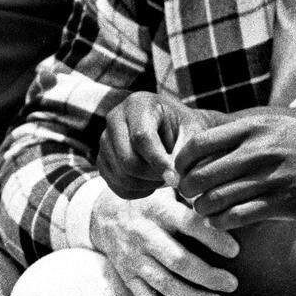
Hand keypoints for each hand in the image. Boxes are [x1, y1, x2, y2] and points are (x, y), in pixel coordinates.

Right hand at [90, 186, 239, 295]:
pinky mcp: (127, 276)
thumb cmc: (148, 200)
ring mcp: (133, 258)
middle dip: (207, 276)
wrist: (104, 214)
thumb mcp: (165, 187)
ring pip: (164, 284)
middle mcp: (143, 235)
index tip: (235, 251)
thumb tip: (218, 194)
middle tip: (231, 284)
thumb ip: (190, 191)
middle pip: (178, 261)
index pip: (189, 224)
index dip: (213, 237)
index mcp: (158, 210)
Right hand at [97, 90, 222, 199]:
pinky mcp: (102, 160)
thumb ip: (185, 150)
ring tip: (165, 176)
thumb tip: (174, 177)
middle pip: (127, 160)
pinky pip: (117, 186)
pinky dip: (139, 191)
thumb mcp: (192, 130)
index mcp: (138, 104)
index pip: (141, 137)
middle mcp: (114, 119)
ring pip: (122, 176)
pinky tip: (153, 182)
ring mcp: (104, 141)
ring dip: (148, 184)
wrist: (172, 128)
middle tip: (173, 177)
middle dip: (153, 175)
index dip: (158, 161)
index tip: (174, 178)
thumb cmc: (184, 127)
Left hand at [175, 113, 295, 228]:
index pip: (198, 144)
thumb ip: (243, 134)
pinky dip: (221, 223)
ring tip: (206, 210)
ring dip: (202, 209)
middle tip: (191, 196)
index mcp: (254, 128)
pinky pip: (234, 218)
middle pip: (199, 175)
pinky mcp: (280, 204)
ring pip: (213, 200)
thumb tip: (203, 146)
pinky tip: (223, 221)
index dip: (181, 162)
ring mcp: (269, 178)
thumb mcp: (277, 126)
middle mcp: (258, 150)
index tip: (182, 172)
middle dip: (187, 191)